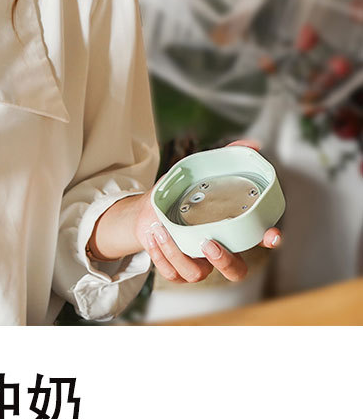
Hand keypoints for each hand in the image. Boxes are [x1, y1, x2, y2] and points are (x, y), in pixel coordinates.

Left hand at [134, 139, 282, 283]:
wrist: (146, 213)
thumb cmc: (178, 196)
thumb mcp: (196, 173)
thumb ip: (225, 158)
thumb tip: (253, 145)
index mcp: (229, 229)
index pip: (257, 238)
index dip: (268, 238)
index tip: (272, 234)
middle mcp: (218, 250)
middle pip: (236, 271)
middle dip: (225, 261)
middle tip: (208, 243)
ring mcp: (198, 264)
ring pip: (197, 274)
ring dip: (177, 253)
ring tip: (160, 229)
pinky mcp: (177, 271)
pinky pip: (173, 273)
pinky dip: (160, 255)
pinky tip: (154, 236)